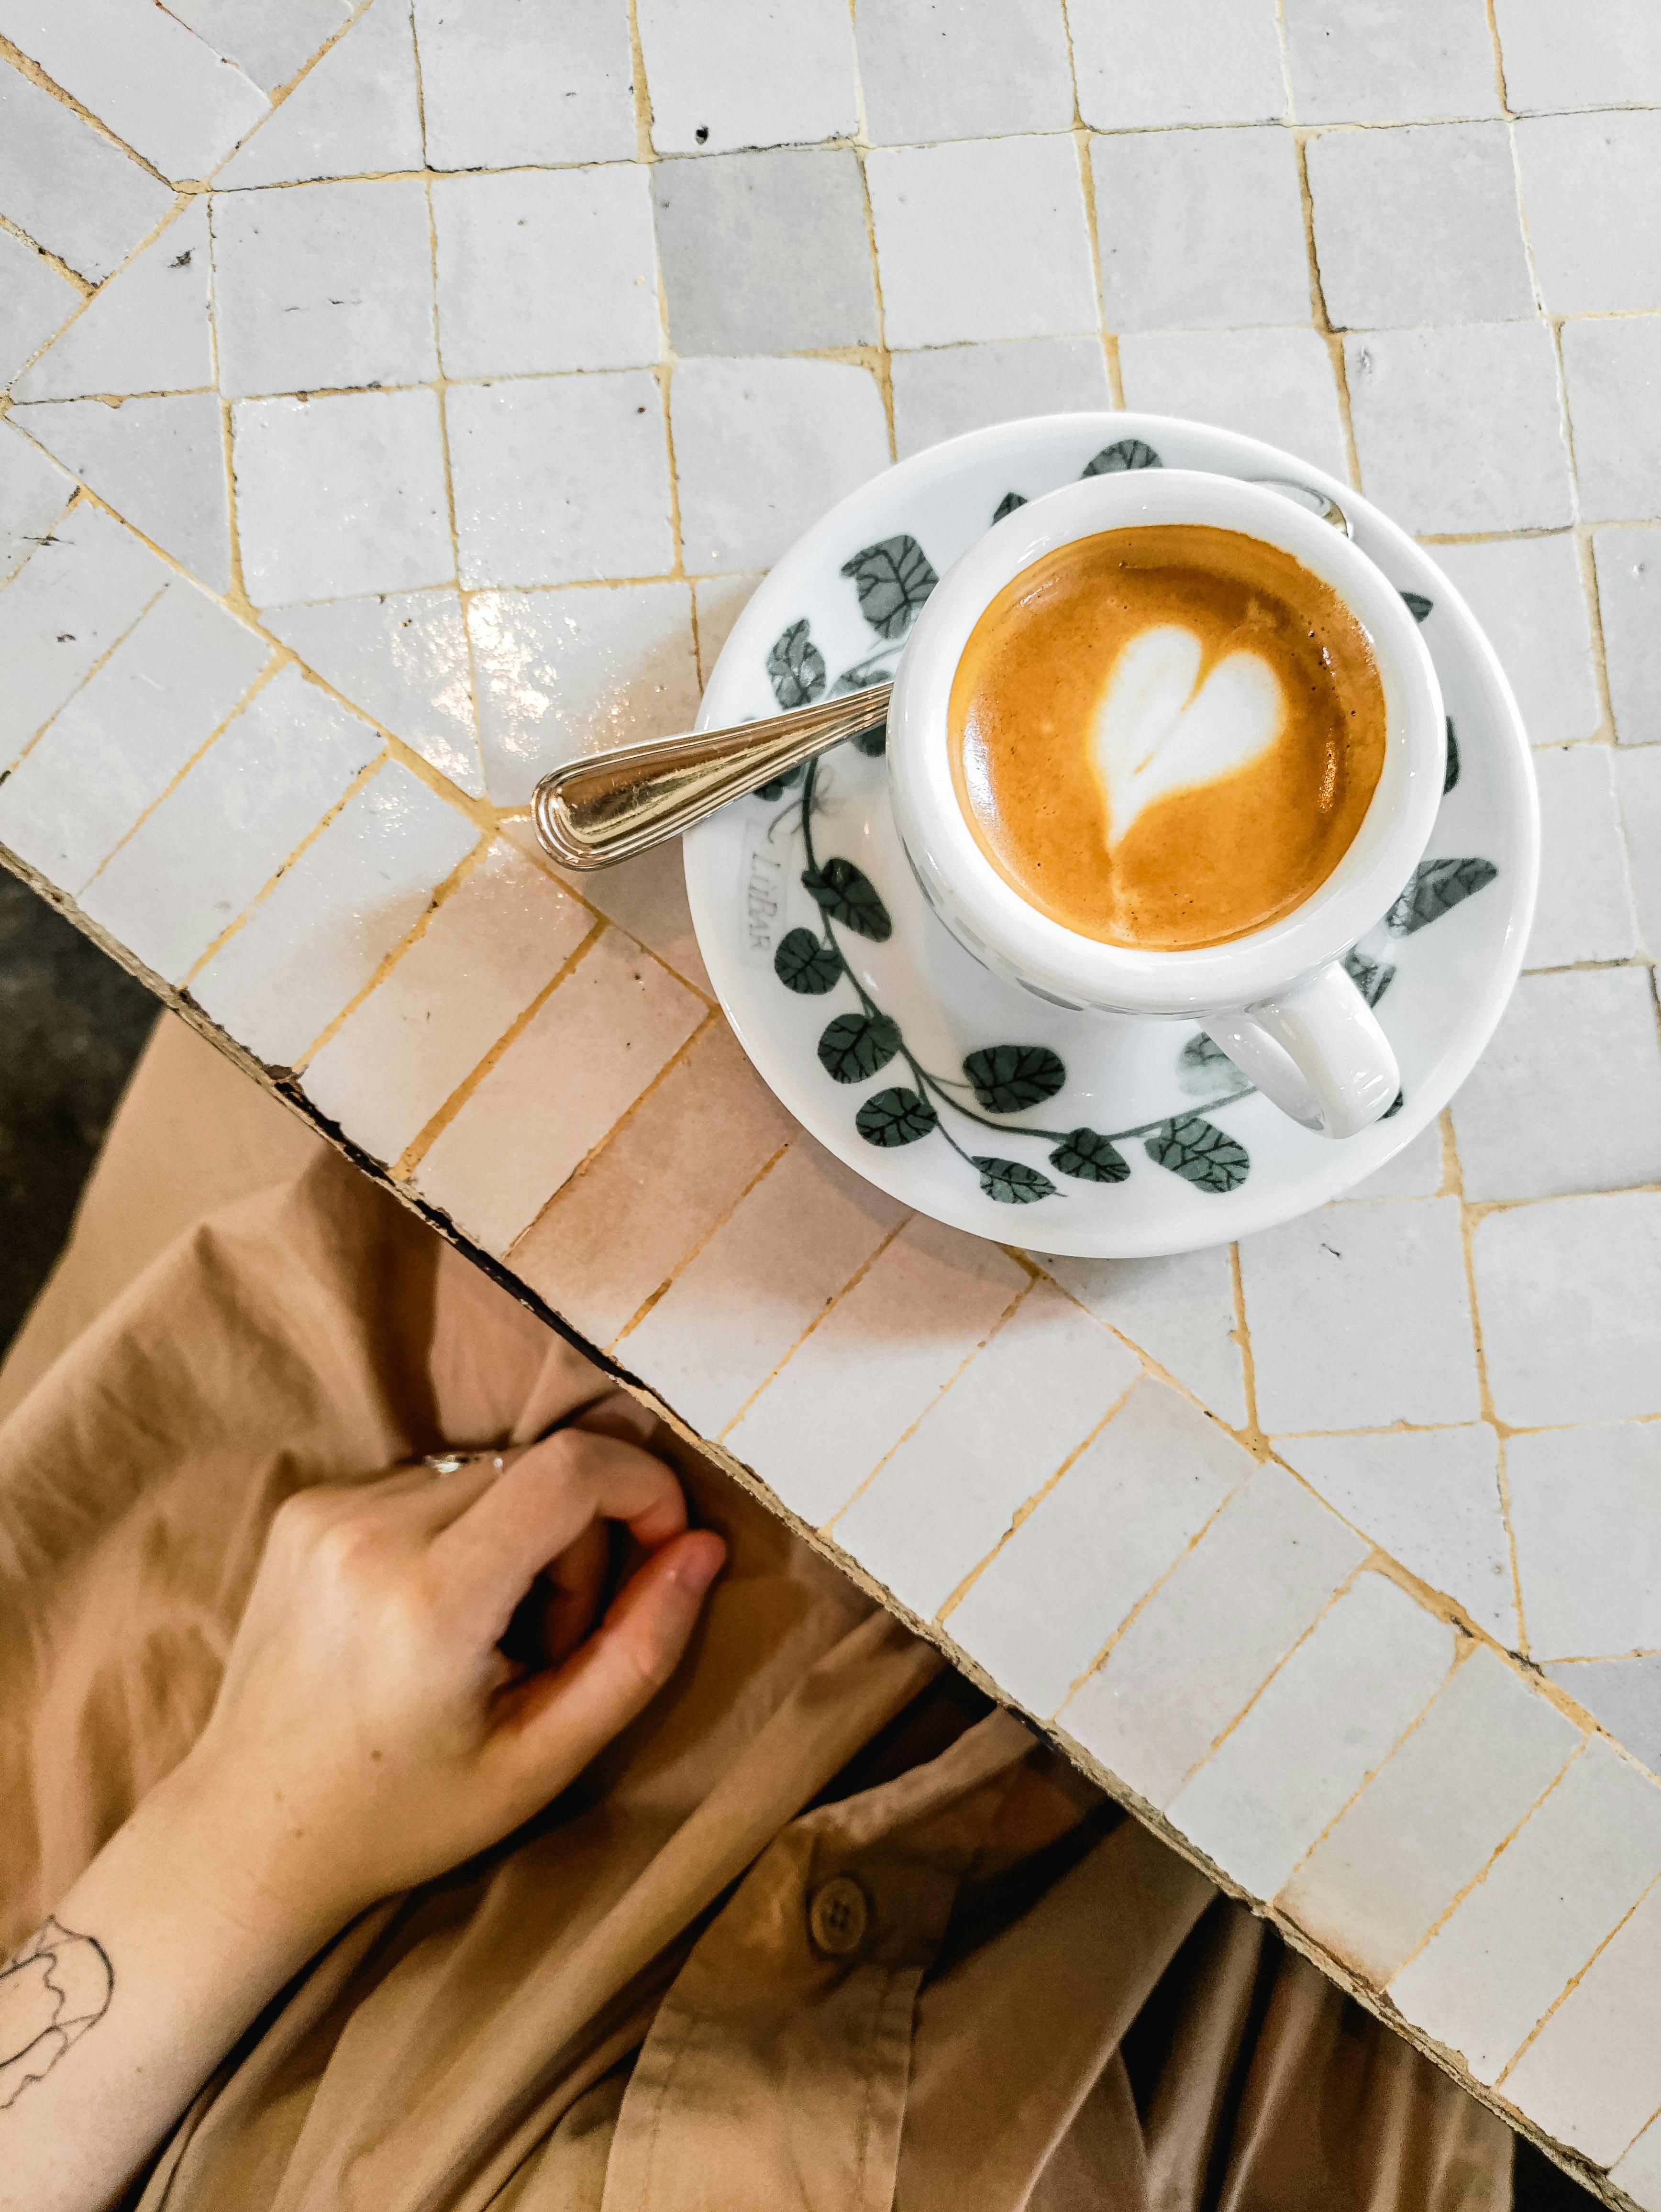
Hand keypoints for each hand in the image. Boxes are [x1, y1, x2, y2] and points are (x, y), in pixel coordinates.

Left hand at [164, 1396, 724, 1941]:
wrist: (249, 1833)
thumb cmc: (404, 1814)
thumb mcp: (543, 1761)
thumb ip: (638, 1652)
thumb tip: (703, 1549)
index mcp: (430, 1600)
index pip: (572, 1469)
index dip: (645, 1491)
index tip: (663, 1551)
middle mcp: (369, 1533)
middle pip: (541, 1469)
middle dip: (582, 1541)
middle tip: (550, 1644)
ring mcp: (326, 1511)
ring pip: (491, 1470)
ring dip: (521, 1536)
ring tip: (487, 1638)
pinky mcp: (304, 1505)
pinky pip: (433, 1478)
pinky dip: (462, 1531)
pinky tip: (433, 1615)